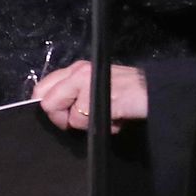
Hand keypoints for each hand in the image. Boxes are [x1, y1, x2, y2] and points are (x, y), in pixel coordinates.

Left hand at [32, 60, 147, 132]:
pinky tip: (114, 117)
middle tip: (84, 119)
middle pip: (46, 102)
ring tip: (106, 115)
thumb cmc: (127, 94)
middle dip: (62, 118)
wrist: (153, 92)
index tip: (67, 117)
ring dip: (84, 123)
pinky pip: (80, 120)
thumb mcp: (95, 89)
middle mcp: (77, 70)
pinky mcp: (93, 94)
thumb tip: (52, 111)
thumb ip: (73, 95)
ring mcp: (84, 81)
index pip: (42, 88)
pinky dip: (96, 126)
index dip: (51, 109)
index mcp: (76, 68)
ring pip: (63, 114)